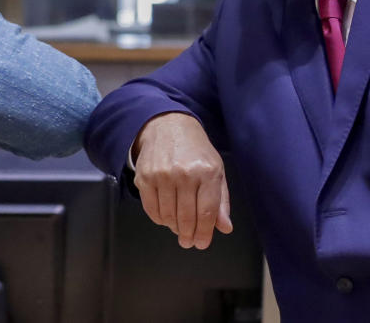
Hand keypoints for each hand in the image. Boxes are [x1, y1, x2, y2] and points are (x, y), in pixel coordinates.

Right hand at [132, 112, 232, 249]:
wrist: (168, 126)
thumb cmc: (196, 150)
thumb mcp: (216, 170)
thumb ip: (221, 201)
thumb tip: (224, 228)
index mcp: (207, 172)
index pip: (206, 213)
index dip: (204, 233)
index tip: (202, 243)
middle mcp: (184, 174)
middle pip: (186, 218)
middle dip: (189, 235)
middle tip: (189, 242)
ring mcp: (162, 175)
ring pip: (168, 216)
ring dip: (174, 227)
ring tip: (178, 228)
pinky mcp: (145, 177)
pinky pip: (151, 209)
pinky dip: (159, 219)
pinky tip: (166, 218)